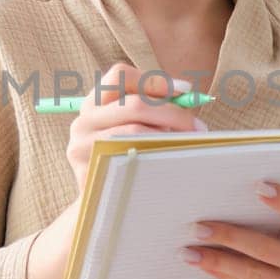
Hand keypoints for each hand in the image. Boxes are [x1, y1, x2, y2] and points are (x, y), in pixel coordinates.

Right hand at [62, 62, 204, 194]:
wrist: (102, 203)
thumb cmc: (126, 158)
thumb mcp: (134, 127)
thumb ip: (153, 108)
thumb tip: (188, 96)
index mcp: (94, 102)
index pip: (120, 75)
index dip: (155, 80)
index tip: (187, 91)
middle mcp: (83, 119)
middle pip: (133, 104)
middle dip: (173, 113)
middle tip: (198, 126)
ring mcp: (81, 145)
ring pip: (133, 130)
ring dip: (168, 135)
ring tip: (189, 144)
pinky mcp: (87, 170)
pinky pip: (128, 157)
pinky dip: (154, 154)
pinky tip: (170, 159)